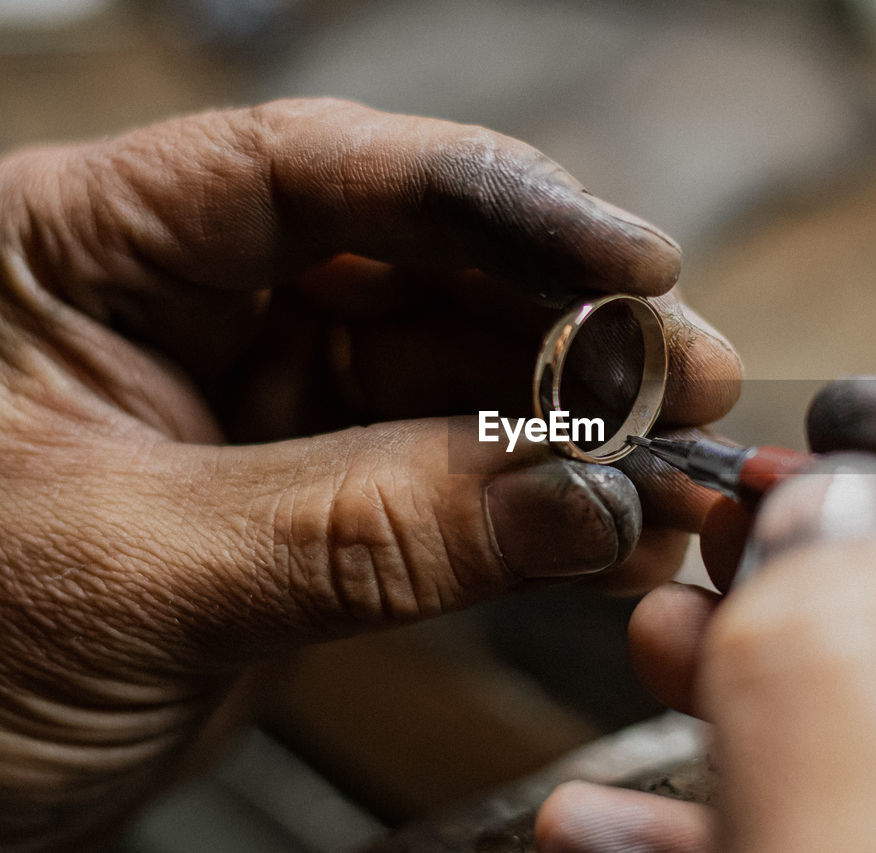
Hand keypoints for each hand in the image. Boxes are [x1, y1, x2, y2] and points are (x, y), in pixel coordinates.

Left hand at [0, 98, 739, 847]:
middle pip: (413, 273)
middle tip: (684, 378)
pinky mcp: (306, 502)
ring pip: (448, 383)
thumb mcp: (135, 573)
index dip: (486, 200)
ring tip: (672, 469)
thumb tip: (574, 500)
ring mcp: (257, 406)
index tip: (626, 258)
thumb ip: (366, 528)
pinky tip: (608, 529)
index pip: (307, 171)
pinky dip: (529, 511)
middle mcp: (185, 305)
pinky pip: (442, 484)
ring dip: (568, 428)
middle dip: (560, 328)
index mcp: (85, 249)